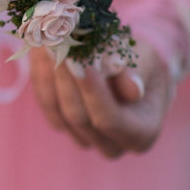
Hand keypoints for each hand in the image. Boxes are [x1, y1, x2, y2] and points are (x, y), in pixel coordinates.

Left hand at [29, 38, 174, 157]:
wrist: (134, 69)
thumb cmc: (145, 64)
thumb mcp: (148, 62)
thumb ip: (139, 74)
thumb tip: (132, 90)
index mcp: (142, 134)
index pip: (109, 119)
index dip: (91, 91)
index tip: (79, 61)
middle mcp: (112, 145)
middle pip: (78, 117)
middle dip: (66, 80)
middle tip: (56, 47)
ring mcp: (85, 138)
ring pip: (57, 110)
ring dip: (50, 76)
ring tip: (47, 44)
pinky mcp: (63, 124)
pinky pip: (46, 103)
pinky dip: (42, 76)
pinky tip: (41, 52)